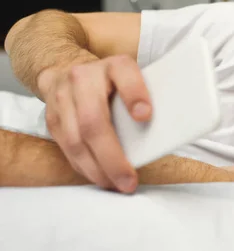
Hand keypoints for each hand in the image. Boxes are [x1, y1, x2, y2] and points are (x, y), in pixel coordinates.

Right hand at [37, 55, 151, 192]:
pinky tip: (101, 178)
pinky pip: (66, 148)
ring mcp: (62, 98)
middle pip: (94, 121)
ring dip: (97, 169)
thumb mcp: (132, 78)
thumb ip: (146, 96)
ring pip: (75, 140)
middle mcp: (83, 78)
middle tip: (129, 180)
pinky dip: (85, 167)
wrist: (66, 68)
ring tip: (117, 185)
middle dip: (112, 157)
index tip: (145, 115)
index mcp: (113, 65)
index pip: (125, 74)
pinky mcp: (52, 118)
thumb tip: (165, 131)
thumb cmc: (112, 80)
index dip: (135, 95)